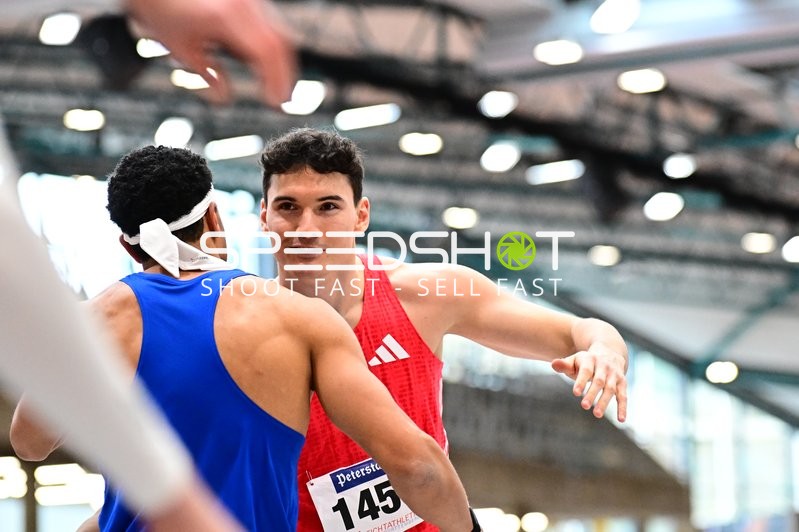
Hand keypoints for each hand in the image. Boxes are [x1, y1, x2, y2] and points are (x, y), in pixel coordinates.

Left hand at [125, 0, 296, 106]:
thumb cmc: (159, 6)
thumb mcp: (181, 48)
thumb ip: (208, 76)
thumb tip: (226, 97)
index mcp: (228, 18)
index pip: (268, 52)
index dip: (277, 80)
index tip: (277, 103)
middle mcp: (243, 4)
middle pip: (280, 42)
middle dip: (285, 73)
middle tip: (281, 98)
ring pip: (278, 31)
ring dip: (278, 60)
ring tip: (273, 83)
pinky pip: (267, 23)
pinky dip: (269, 45)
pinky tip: (259, 62)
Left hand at [551, 343, 627, 422]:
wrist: (609, 352)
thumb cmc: (586, 362)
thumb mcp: (575, 360)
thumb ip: (564, 365)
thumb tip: (553, 364)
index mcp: (590, 359)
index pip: (586, 371)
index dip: (581, 381)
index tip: (575, 393)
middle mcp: (604, 366)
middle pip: (598, 381)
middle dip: (592, 394)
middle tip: (584, 406)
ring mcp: (614, 374)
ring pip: (610, 389)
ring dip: (604, 402)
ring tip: (597, 414)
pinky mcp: (622, 382)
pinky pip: (623, 396)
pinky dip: (623, 408)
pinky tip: (621, 419)